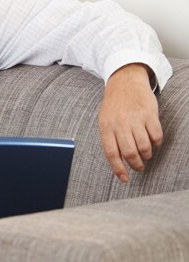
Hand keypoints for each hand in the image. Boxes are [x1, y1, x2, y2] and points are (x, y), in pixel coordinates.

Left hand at [98, 63, 162, 182]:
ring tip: (145, 155)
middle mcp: (120, 123)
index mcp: (106, 126)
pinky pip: (156, 136)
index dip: (118, 168)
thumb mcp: (104, 120)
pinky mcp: (150, 114)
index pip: (111, 153)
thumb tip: (118, 162)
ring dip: (147, 155)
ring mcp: (135, 119)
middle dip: (136, 165)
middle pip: (129, 152)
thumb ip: (110, 139)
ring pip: (144, 147)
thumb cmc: (114, 105)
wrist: (124, 82)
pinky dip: (157, 143)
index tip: (125, 179)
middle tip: (139, 167)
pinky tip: (153, 142)